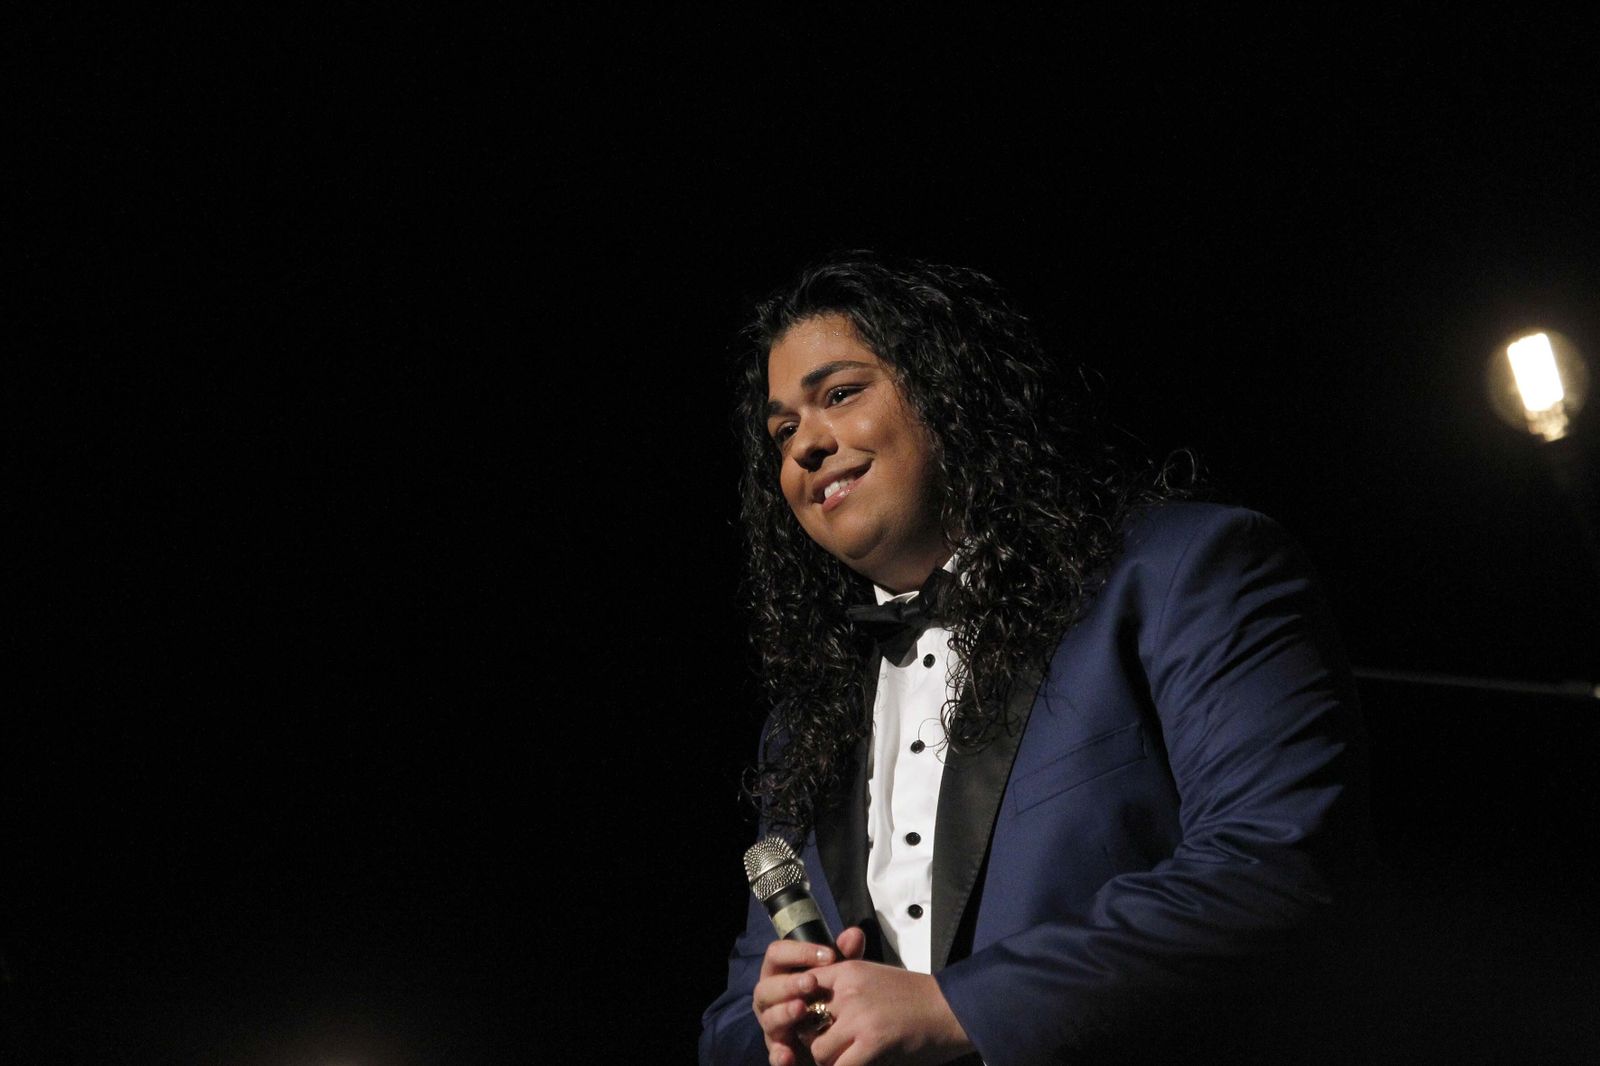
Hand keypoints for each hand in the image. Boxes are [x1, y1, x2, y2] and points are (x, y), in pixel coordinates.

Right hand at [752, 929, 866, 1065]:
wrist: (833, 1033)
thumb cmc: (830, 996)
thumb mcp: (841, 975)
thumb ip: (845, 956)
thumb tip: (854, 934)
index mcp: (780, 972)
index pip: (777, 953)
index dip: (799, 952)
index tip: (829, 955)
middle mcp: (770, 996)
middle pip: (767, 986)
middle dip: (789, 984)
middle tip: (812, 982)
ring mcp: (771, 1024)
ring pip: (769, 1017)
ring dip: (783, 1013)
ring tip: (801, 1009)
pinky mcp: (778, 1050)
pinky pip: (774, 1053)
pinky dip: (779, 1055)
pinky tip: (789, 1055)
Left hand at [803, 957, 972, 1065]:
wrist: (952, 1008)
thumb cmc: (916, 997)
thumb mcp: (874, 978)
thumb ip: (844, 989)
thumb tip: (816, 1014)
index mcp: (847, 971)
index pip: (803, 990)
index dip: (801, 1014)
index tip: (811, 1028)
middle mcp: (847, 990)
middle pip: (805, 1024)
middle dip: (814, 1043)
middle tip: (830, 1052)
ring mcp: (859, 1016)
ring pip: (819, 1050)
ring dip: (829, 1061)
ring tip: (846, 1061)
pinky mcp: (872, 1041)